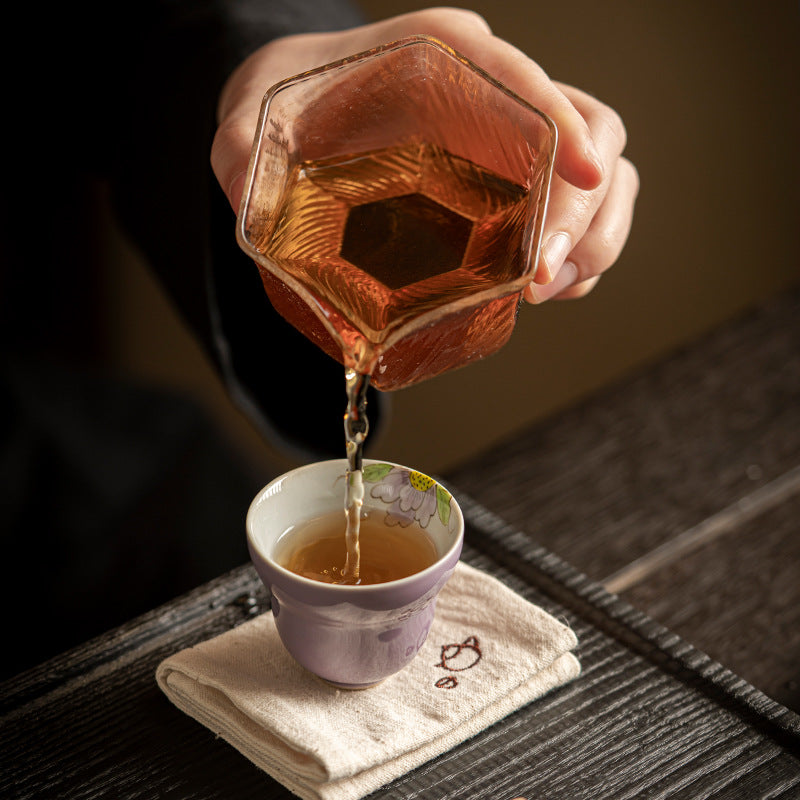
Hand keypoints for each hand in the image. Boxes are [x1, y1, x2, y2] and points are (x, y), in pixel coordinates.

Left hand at [211, 7, 637, 303]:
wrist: (302, 112)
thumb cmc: (291, 109)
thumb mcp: (252, 123)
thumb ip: (242, 153)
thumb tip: (247, 198)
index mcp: (446, 60)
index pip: (528, 83)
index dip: (566, 126)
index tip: (583, 173)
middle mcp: (496, 96)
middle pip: (596, 134)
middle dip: (583, 212)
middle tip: (537, 278)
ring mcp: (515, 143)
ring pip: (607, 178)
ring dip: (593, 241)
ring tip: (544, 291)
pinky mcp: (518, 185)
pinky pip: (583, 216)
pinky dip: (581, 258)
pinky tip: (544, 288)